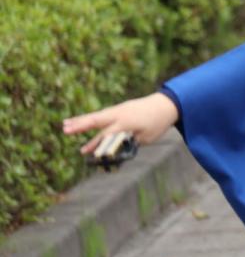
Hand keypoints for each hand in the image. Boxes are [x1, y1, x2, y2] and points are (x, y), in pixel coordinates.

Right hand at [63, 92, 179, 155]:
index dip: (96, 143)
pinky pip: (102, 115)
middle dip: (81, 125)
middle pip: (97, 120)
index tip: (84, 151)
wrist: (167, 104)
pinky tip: (78, 122)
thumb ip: (130, 143)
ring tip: (65, 125)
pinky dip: (90, 118)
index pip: (107, 134)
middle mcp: (120, 114)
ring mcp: (119, 110)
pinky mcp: (119, 109)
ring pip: (97, 116)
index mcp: (127, 122)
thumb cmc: (158, 123)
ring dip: (81, 120)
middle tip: (65, 130)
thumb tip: (115, 150)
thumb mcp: (147, 138)